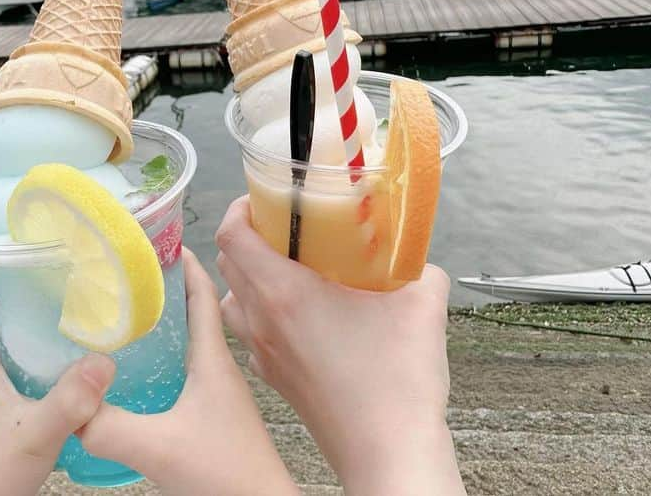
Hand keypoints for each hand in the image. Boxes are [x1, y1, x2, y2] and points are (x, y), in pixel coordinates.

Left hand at [0, 286, 114, 495]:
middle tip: (71, 284)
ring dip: (37, 332)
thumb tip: (106, 359)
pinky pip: (17, 372)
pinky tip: (71, 372)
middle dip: (29, 298)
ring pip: (9, 345)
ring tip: (79, 320)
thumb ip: (71, 399)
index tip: (31, 257)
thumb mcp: (36, 433)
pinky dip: (40, 363)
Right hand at [78, 248, 298, 495]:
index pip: (201, 294)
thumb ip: (108, 426)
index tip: (156, 237)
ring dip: (164, 325)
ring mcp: (218, 393)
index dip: (181, 261)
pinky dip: (165, 360)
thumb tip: (68, 407)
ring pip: (189, 344)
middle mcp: (219, 369)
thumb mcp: (160, 447)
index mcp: (213, 359)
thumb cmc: (228, 476)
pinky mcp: (213, 417)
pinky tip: (140, 375)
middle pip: (193, 312)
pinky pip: (187, 373)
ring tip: (124, 316)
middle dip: (163, 288)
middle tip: (126, 273)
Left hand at [216, 196, 464, 494]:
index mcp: (282, 292)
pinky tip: (300, 317)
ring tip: (289, 269)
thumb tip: (416, 261)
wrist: (387, 453)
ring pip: (233, 301)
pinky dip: (262, 315)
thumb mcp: (421, 305)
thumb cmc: (396, 383)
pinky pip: (251, 335)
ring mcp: (262, 354)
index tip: (264, 197)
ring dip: (249, 277)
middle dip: (249, 236)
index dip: (241, 207)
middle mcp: (261, 321)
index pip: (231, 234)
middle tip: (286, 226)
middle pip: (229, 263)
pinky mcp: (274, 379)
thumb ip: (417, 270)